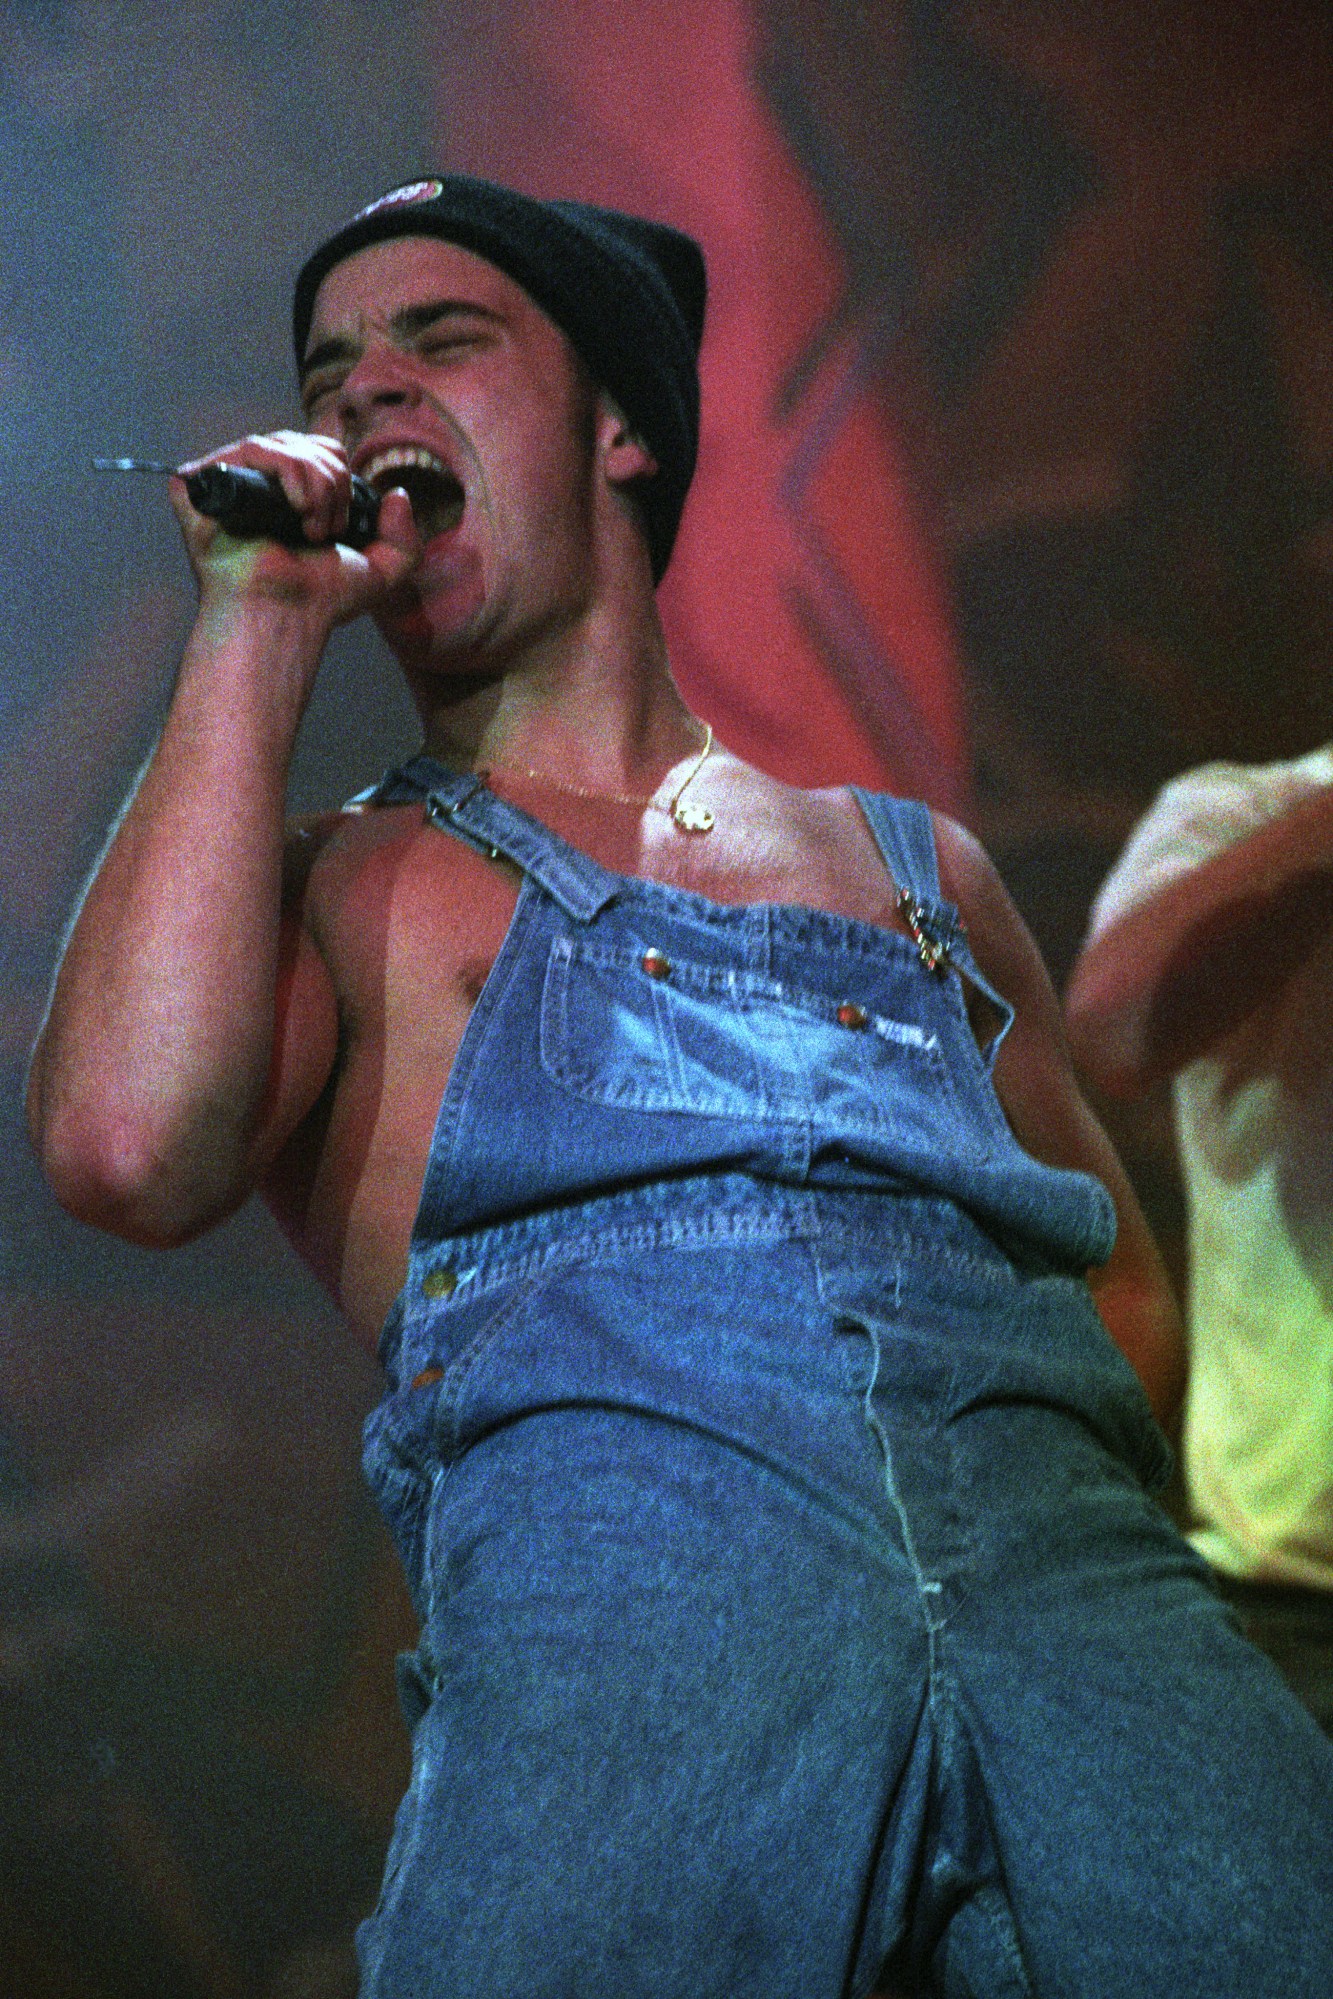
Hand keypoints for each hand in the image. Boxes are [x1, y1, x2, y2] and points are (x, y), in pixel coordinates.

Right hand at [170, 429, 419, 632]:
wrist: (287, 615)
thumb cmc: (321, 601)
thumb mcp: (382, 573)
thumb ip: (405, 539)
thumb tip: (398, 495)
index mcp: (289, 494)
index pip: (320, 449)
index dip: (341, 475)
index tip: (342, 523)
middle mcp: (257, 484)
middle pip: (305, 442)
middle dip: (332, 484)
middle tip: (326, 532)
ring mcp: (228, 482)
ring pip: (283, 444)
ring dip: (314, 484)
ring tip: (312, 529)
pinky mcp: (203, 485)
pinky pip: (251, 449)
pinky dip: (285, 470)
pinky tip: (293, 508)